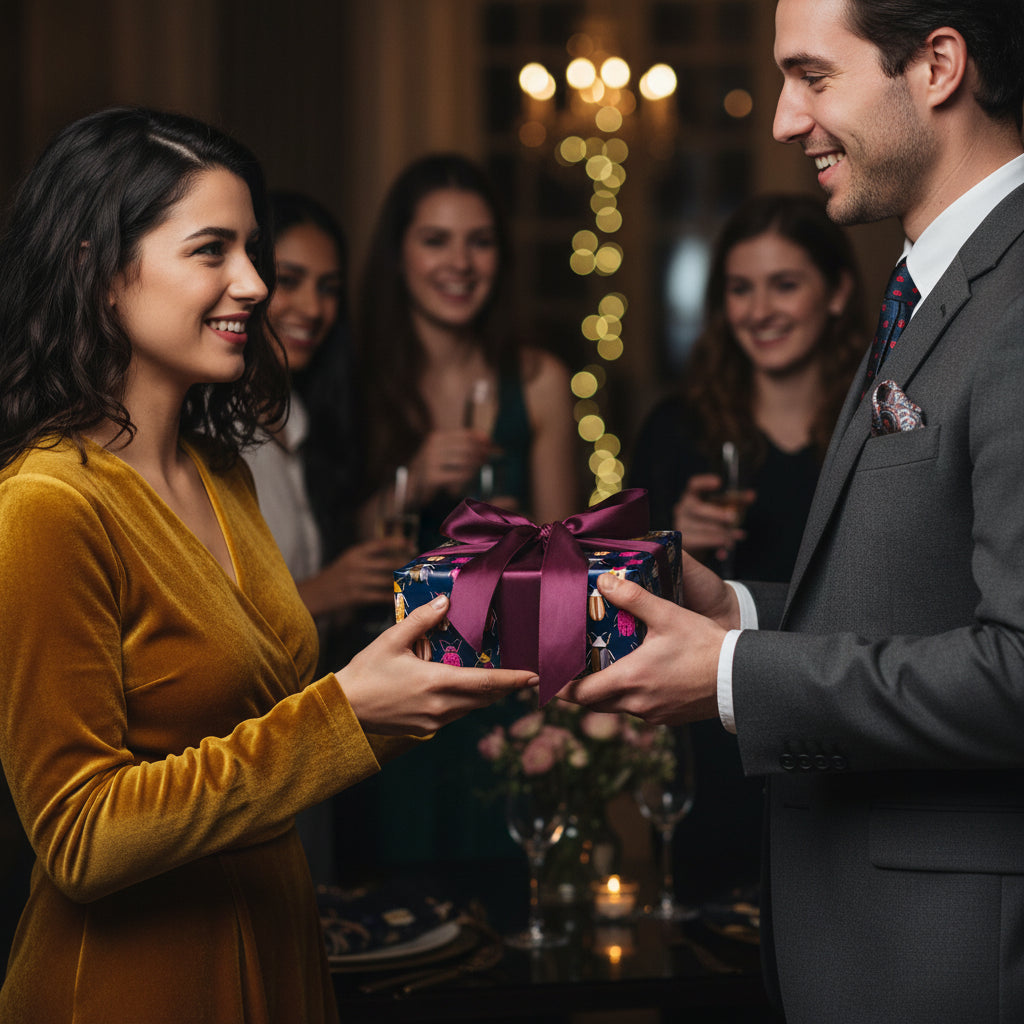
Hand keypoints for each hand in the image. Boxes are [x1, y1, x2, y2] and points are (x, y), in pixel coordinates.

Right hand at [298, 538, 411, 618]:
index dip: (397, 543)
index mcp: (355, 553)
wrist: (314, 594)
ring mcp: (357, 581)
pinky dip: (392, 597)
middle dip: (404, 566)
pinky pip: (380, 596)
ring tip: (414, 583)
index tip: (411, 544)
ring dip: (401, 583)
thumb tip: (393, 555)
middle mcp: (357, 564)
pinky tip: (401, 598)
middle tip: (417, 568)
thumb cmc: (334, 577)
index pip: (380, 544)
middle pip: (388, 563)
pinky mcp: (356, 596)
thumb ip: (367, 557)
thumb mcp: (348, 560)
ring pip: (386, 580)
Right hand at [338, 595, 538, 734]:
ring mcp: (434, 722)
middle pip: (485, 698)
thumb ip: (422, 621)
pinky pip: (456, 714)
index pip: (485, 683)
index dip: (513, 680)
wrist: (343, 710)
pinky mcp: (426, 729)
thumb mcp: (392, 640)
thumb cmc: (366, 672)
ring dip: (487, 694)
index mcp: (436, 683)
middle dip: (506, 687)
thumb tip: (445, 602)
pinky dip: (467, 701)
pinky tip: (465, 688)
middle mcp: (440, 706)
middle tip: (527, 675)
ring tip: (502, 679)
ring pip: (472, 707)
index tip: (536, 677)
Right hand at [410, 428, 493, 500]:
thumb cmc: (433, 465)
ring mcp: (431, 462)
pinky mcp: (432, 477)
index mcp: (436, 437)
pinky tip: (471, 475)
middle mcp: (433, 447)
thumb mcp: (443, 450)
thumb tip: (486, 438)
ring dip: (476, 464)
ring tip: (482, 465)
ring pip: (464, 461)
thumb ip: (462, 443)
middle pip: (466, 447)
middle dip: (481, 451)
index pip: (465, 435)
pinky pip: (458, 475)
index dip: (481, 439)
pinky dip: (468, 475)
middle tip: (489, 457)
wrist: (413, 484)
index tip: (492, 444)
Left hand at [558, 570, 732, 724]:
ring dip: (603, 692)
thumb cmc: (704, 646)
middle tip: (562, 673)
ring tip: (596, 670)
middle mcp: (636, 703)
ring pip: (616, 706)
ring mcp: (653, 713)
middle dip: (576, 690)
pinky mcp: (668, 717)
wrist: (741, 678)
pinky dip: (628, 695)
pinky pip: (638, 708)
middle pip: (592, 703)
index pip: (579, 693)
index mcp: (630, 679)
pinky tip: (635, 676)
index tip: (538, 680)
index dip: (557, 687)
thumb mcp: (668, 616)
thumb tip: (606, 580)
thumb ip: (634, 598)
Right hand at [672, 474, 754, 561]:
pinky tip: (729, 546)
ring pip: (702, 528)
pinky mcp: (685, 541)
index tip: (719, 482)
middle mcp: (683, 508)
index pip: (694, 485)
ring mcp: (682, 525)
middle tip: (733, 518)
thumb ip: (737, 501)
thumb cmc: (711, 520)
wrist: (696, 543)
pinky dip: (717, 544)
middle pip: (697, 509)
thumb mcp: (723, 508)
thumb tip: (752, 495)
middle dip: (716, 514)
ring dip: (722, 532)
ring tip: (738, 535)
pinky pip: (702, 542)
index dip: (704, 482)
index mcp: (692, 495)